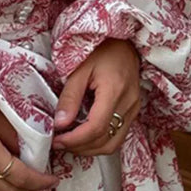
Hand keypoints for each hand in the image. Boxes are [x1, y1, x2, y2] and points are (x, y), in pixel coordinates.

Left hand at [52, 38, 140, 155]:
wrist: (123, 42)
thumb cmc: (100, 49)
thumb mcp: (79, 69)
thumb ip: (70, 97)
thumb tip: (60, 124)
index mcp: (115, 90)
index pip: (96, 127)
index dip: (75, 139)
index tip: (57, 140)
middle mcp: (129, 103)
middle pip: (105, 140)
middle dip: (79, 147)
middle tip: (58, 143)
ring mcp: (134, 109)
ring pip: (113, 143)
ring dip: (89, 149)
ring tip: (68, 142)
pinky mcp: (133, 111)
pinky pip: (117, 136)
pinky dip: (99, 141)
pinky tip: (83, 136)